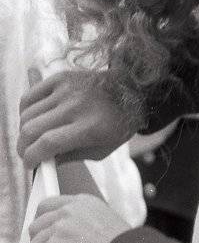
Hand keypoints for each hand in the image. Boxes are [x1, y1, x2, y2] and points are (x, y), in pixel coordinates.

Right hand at [19, 69, 135, 165]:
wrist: (131, 91)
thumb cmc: (117, 125)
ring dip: (23, 130)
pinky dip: (24, 111)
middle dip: (23, 147)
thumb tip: (43, 162)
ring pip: (26, 113)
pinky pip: (29, 96)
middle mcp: (75, 106)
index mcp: (89, 127)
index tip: (30, 165)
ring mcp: (66, 90)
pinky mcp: (60, 78)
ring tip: (31, 138)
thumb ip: (71, 157)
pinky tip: (31, 119)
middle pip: (32, 129)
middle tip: (27, 153)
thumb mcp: (101, 150)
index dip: (32, 157)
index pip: (48, 143)